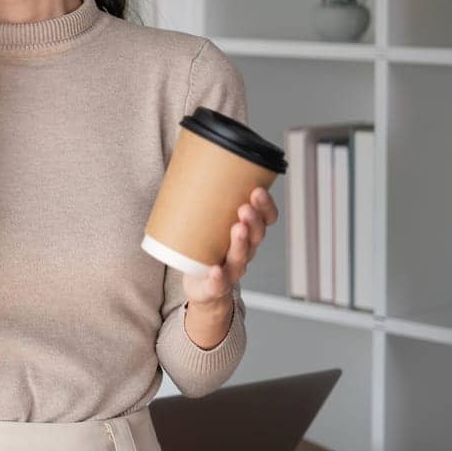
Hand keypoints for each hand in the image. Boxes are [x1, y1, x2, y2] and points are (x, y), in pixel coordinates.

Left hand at [182, 186, 279, 304]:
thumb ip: (201, 198)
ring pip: (241, 257)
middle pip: (256, 236)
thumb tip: (185, 161)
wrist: (202, 289)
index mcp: (247, 235)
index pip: (266, 220)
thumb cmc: (205, 250)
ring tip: (237, 228)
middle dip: (253, 221)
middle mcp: (245, 252)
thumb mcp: (208, 223)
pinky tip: (215, 270)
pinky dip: (218, 277)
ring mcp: (231, 270)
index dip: (265, 207)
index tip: (258, 190)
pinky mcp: (215, 287)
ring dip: (241, 243)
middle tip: (245, 207)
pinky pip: (219, 284)